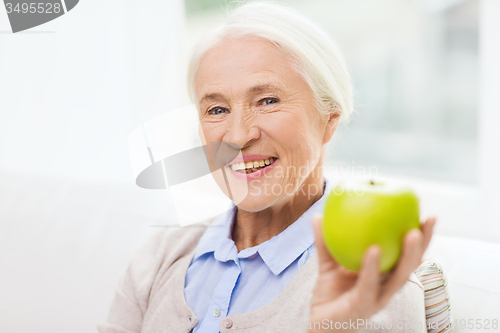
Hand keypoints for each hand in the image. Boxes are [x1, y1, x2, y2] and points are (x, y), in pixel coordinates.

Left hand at [308, 214, 435, 331]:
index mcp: (383, 275)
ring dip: (409, 256)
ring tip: (412, 234)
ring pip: (399, 278)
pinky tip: (375, 250)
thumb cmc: (330, 295)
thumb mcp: (328, 263)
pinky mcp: (362, 305)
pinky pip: (370, 284)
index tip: (427, 215)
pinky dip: (373, 267)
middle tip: (427, 222)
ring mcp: (377, 298)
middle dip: (423, 244)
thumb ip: (325, 241)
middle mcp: (385, 287)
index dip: (420, 238)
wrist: (320, 324)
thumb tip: (318, 216)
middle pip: (411, 265)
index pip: (406, 254)